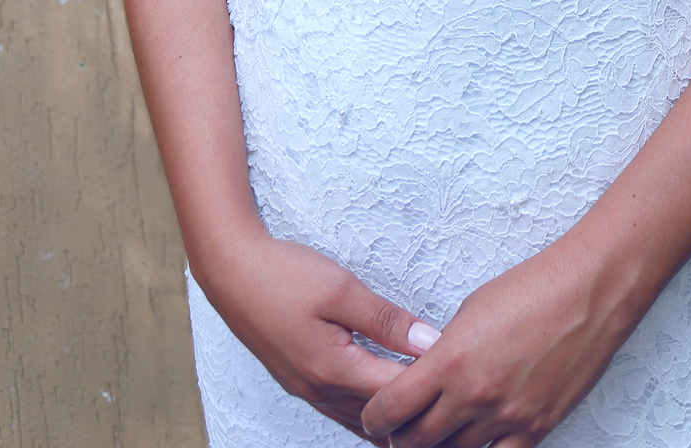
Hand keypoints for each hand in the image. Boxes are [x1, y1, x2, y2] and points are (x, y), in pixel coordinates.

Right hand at [202, 231, 443, 437]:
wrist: (231, 271)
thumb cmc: (284, 275)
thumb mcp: (342, 289)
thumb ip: (387, 321)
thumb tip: (429, 343)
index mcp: (334, 370)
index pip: (395, 396)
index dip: (429, 387)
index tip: (458, 372)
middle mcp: (320, 390)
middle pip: (379, 416)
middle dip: (414, 409)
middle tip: (449, 396)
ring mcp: (307, 390)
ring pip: (359, 419)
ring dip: (390, 414)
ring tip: (425, 401)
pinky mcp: (300, 381)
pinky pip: (341, 409)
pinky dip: (367, 408)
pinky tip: (384, 396)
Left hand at [357, 232, 631, 447]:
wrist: (588, 292)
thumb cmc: (532, 289)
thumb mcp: (471, 310)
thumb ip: (444, 350)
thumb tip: (426, 376)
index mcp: (451, 360)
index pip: (392, 407)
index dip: (376, 418)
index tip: (374, 417)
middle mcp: (474, 396)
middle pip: (418, 441)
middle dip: (402, 439)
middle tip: (400, 432)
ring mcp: (506, 417)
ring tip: (437, 436)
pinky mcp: (536, 429)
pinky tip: (475, 443)